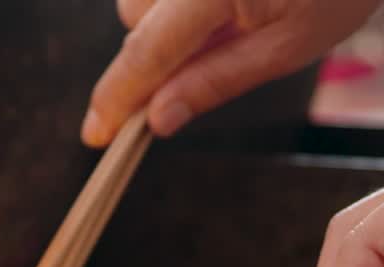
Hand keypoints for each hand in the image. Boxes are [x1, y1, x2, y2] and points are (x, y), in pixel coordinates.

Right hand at [81, 0, 383, 146]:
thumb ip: (213, 82)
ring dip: (165, 19)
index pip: (145, 55)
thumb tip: (156, 120)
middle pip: (132, 20)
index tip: (97, 135)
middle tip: (212, 54)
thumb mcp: (287, 47)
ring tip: (228, 16)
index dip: (115, 100)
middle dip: (153, 50)